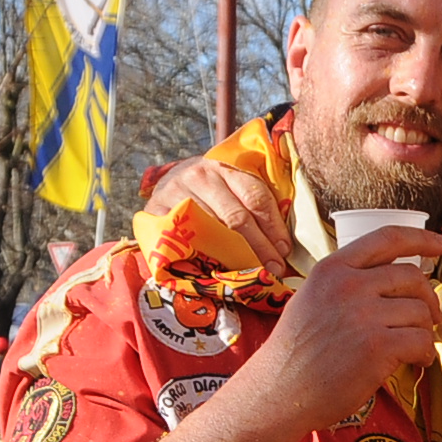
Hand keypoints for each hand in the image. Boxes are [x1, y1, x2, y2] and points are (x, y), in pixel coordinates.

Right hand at [145, 154, 287, 264]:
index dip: (274, 227)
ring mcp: (177, 192)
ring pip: (211, 230)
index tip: (285, 251)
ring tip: (251, 273)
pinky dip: (201, 256)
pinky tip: (216, 269)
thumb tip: (284, 242)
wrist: (169, 181)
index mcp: (226, 168)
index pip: (256, 197)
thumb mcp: (231, 185)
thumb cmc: (210, 189)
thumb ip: (254, 204)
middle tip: (274, 268)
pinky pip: (183, 239)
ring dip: (235, 256)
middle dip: (260, 246)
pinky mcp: (157, 210)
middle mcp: (201, 176)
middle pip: (237, 216)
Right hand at [231, 228, 441, 435]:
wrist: (279, 391)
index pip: (387, 238)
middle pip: (412, 277)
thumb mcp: (311, 298)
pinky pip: (421, 341)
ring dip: (425, 331)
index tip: (440, 245)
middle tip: (427, 318)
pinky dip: (425, 353)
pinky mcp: (378, 347)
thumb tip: (392, 280)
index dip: (421, 239)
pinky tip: (416, 362)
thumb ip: (346, 283)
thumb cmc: (295, 352)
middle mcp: (349, 285)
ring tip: (414, 348)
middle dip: (428, 298)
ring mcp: (364, 316)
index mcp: (333, 269)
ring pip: (420, 312)